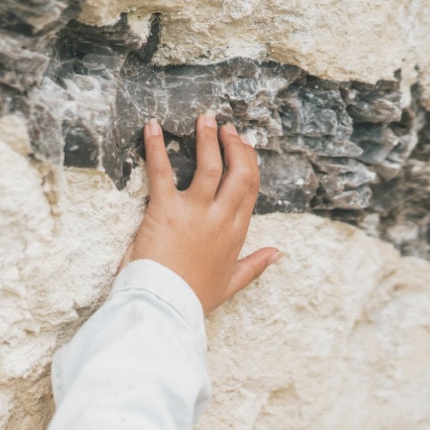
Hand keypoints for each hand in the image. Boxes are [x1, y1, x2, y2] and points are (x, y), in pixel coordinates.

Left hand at [122, 113, 280, 314]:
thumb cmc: (193, 300)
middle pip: (238, 173)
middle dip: (235, 147)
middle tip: (228, 129)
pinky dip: (154, 147)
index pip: (250, 190)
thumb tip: (278, 253)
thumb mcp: (230, 285)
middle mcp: (221, 219)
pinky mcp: (165, 211)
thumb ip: (254, 266)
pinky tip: (151, 128)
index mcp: (236, 234)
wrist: (165, 310)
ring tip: (205, 119)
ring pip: (208, 166)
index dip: (249, 165)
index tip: (244, 148)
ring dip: (207, 139)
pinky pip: (162, 171)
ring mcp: (195, 213)